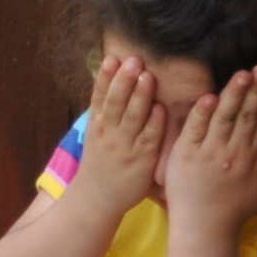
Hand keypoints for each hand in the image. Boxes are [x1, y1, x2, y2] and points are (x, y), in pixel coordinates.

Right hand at [74, 52, 163, 219]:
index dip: (106, 78)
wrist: (96, 199)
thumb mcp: (95, 134)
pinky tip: (161, 109)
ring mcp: (125, 147)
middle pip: (116, 103)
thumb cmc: (100, 163)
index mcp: (97, 125)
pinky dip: (154, 124)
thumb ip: (103, 108)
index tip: (112, 58)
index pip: (100, 97)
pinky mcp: (141, 160)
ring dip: (140, 96)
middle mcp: (109, 133)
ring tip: (147, 76)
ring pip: (132, 118)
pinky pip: (148, 139)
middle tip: (133, 60)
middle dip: (124, 80)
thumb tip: (105, 77)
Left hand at [165, 67, 256, 234]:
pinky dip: (203, 113)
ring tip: (242, 74)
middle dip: (255, 90)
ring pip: (224, 118)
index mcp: (251, 159)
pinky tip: (210, 96)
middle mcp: (233, 154)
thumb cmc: (232, 210)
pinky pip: (195, 130)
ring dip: (233, 94)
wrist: (203, 228)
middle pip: (246, 116)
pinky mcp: (186, 155)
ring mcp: (209, 154)